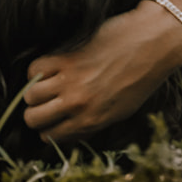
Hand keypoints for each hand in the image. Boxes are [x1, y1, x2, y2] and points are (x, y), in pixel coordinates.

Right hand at [23, 2, 181, 140]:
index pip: (50, 136)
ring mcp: (70, 80)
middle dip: (34, 112)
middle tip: (43, 104)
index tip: (50, 121)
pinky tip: (48, 68)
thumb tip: (69, 129)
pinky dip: (37, 71)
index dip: (46, 129)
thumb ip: (92, 123)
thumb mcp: (120, 112)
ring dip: (34, 91)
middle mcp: (77, 105)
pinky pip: (36, 69)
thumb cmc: (141, 79)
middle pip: (32, 118)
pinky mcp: (66, 57)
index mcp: (92, 121)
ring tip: (44, 85)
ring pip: (30, 94)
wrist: (151, 44)